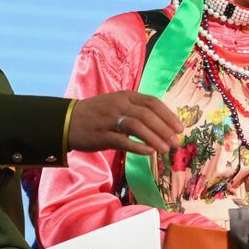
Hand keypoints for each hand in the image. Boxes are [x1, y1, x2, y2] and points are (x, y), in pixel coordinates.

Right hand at [68, 91, 182, 154]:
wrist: (68, 120)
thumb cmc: (98, 114)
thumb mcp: (118, 104)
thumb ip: (138, 110)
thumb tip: (163, 124)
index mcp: (126, 96)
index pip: (152, 102)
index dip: (168, 115)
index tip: (180, 128)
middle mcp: (119, 105)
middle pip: (147, 114)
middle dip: (164, 129)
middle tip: (176, 142)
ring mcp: (109, 119)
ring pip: (136, 126)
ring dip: (154, 138)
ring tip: (166, 149)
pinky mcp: (102, 135)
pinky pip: (123, 141)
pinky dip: (138, 146)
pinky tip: (149, 152)